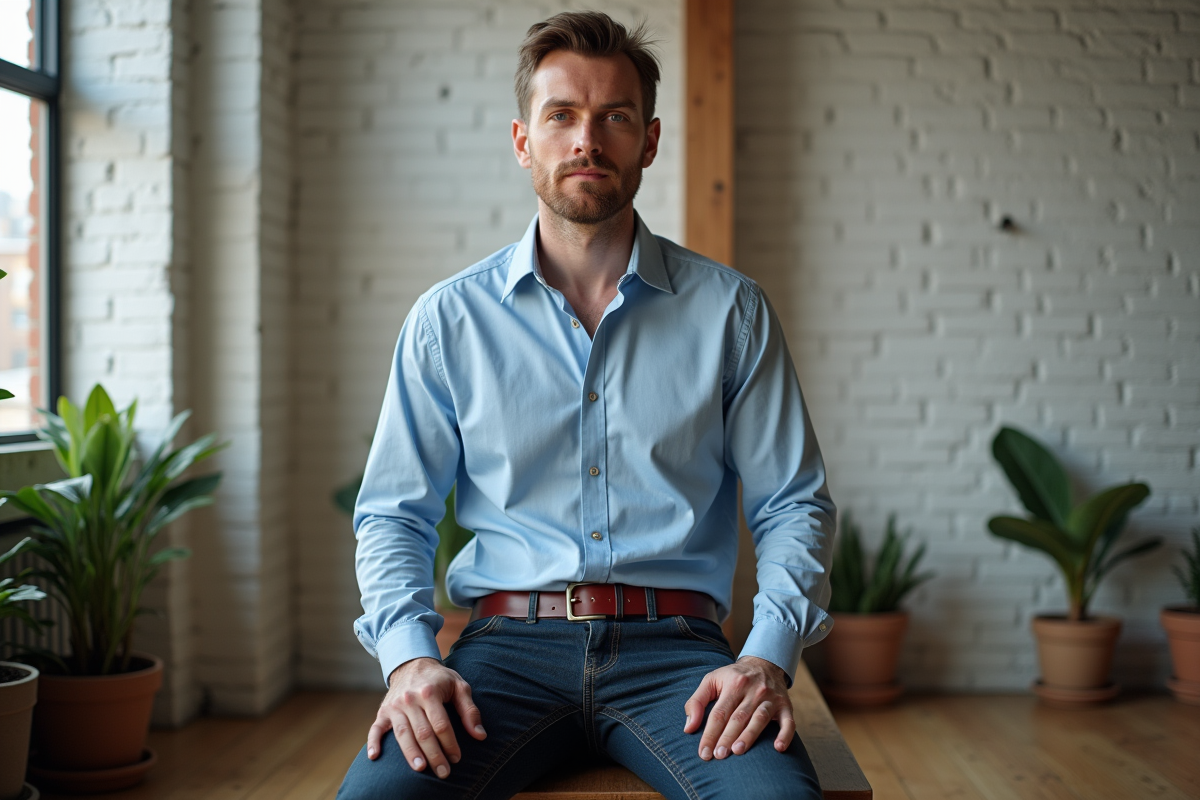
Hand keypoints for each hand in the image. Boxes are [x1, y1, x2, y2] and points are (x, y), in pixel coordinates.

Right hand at [367, 657, 486, 778]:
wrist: (412, 664)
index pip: (441, 723)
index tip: (456, 758)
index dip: (450, 743)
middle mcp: (410, 699)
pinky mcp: (383, 711)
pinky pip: (376, 728)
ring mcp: (395, 706)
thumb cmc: (440, 679)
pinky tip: (375, 757)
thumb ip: (470, 710)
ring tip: (420, 768)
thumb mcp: (459, 686)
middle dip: (434, 754)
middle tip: (443, 772)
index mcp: (430, 692)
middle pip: (422, 732)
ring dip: (411, 753)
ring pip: (402, 733)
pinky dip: (374, 742)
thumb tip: (480, 735)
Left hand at [683, 656, 793, 759]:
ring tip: (737, 751)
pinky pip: (788, 722)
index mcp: (733, 684)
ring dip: (749, 736)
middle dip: (727, 737)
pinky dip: (785, 735)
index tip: (703, 753)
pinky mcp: (785, 706)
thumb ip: (696, 702)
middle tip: (718, 756)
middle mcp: (753, 690)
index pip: (719, 713)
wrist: (764, 663)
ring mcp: (770, 698)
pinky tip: (778, 748)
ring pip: (759, 719)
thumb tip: (688, 728)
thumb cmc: (733, 677)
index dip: (710, 734)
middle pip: (738, 717)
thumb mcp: (712, 680)